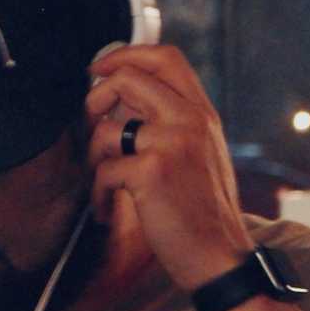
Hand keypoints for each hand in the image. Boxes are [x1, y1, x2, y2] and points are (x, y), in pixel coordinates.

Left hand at [86, 44, 253, 291]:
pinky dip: (99, 195)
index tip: (100, 69)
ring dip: (93, 161)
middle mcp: (190, 120)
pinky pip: (104, 171)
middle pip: (129, 78)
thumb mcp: (199, 154)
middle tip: (89, 126)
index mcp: (202, 113)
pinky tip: (109, 211)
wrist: (220, 255)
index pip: (166, 58)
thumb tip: (122, 103)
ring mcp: (172, 143)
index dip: (125, 55)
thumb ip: (172, 123)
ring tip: (105, 185)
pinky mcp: (152, 172)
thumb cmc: (202, 210)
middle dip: (95, 100)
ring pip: (106, 129)